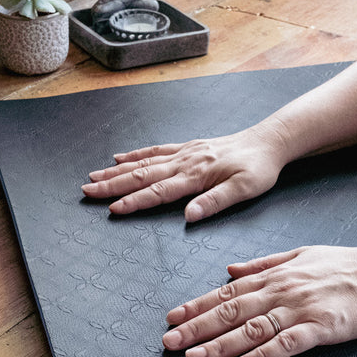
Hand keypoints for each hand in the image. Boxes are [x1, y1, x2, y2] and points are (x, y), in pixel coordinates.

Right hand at [82, 126, 287, 221]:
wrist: (269, 141)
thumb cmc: (259, 168)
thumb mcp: (245, 189)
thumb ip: (215, 202)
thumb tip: (189, 215)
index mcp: (197, 175)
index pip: (159, 191)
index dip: (135, 201)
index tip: (113, 208)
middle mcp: (186, 161)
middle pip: (142, 174)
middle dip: (112, 184)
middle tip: (87, 190)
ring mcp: (185, 152)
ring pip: (143, 162)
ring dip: (117, 170)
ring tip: (93, 176)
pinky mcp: (188, 147)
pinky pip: (155, 150)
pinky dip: (135, 154)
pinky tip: (120, 157)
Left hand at [162, 244, 356, 356]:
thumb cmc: (348, 265)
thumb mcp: (301, 254)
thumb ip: (263, 264)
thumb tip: (228, 269)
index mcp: (276, 274)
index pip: (227, 291)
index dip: (197, 306)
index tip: (172, 319)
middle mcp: (283, 290)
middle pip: (231, 310)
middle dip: (197, 327)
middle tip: (169, 343)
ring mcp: (302, 309)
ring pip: (252, 329)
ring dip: (220, 345)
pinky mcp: (322, 328)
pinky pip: (286, 344)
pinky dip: (262, 356)